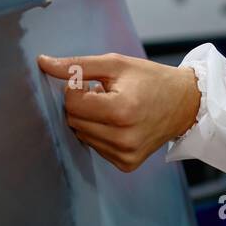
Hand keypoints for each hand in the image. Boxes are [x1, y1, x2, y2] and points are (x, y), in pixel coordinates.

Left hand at [36, 52, 201, 172]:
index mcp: (122, 111)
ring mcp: (126, 155)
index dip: (76, 88)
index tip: (93, 82)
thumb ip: (77, 65)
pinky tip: (119, 123)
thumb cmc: (150, 79)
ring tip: (114, 108)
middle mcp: (123, 138)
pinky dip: (100, 133)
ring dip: (90, 119)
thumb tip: (41, 62)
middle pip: (73, 120)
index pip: (71, 103)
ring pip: (81, 135)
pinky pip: (95, 146)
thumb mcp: (115, 64)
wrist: (184, 103)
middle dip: (81, 104)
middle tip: (105, 94)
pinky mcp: (126, 164)